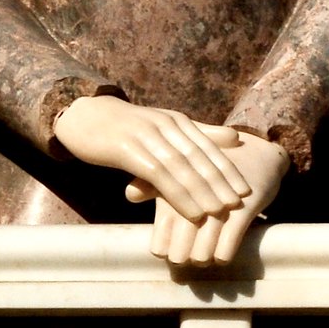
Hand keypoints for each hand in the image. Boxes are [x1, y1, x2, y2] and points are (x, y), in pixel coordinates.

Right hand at [52, 96, 252, 222]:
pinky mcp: (127, 149)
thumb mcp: (163, 126)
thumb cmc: (125, 126)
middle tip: (240, 204)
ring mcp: (147, 136)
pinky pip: (159, 175)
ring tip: (219, 212)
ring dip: (202, 191)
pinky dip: (178, 195)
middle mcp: (166, 126)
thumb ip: (199, 132)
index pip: (207, 147)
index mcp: (176, 121)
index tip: (246, 190)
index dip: (227, 169)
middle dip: (220, 181)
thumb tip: (235, 138)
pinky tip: (191, 212)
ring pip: (181, 167)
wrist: (82, 115)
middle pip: (198, 157)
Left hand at [127, 132, 289, 267]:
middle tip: (184, 259)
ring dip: (202, 258)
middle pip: (179, 247)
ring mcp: (219, 206)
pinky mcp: (242, 211)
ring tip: (202, 258)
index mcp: (176, 188)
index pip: (161, 233)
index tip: (166, 250)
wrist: (258, 153)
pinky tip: (221, 255)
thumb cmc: (211, 169)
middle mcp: (195, 198)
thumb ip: (152, 185)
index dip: (162, 248)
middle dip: (180, 257)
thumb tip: (128, 194)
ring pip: (202, 252)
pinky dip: (222, 255)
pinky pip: (227, 246)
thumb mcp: (181, 172)